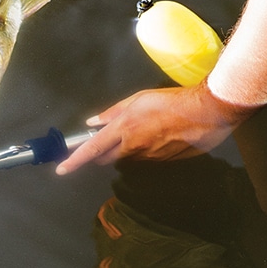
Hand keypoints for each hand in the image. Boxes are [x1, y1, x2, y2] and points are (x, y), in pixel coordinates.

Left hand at [55, 83, 256, 174]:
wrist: (204, 113)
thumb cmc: (171, 100)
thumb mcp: (138, 99)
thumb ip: (113, 112)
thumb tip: (93, 122)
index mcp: (124, 130)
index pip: (92, 150)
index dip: (74, 161)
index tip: (61, 168)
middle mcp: (133, 148)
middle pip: (106, 158)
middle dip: (98, 152)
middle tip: (102, 138)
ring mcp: (148, 158)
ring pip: (127, 157)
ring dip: (125, 147)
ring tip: (141, 127)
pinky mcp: (163, 162)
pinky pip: (145, 157)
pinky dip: (144, 148)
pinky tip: (157, 133)